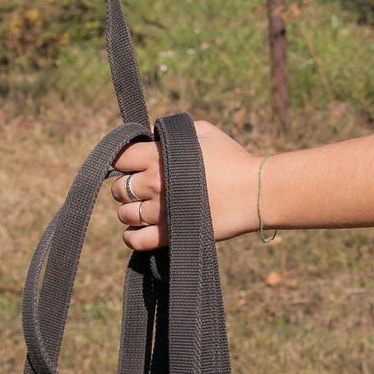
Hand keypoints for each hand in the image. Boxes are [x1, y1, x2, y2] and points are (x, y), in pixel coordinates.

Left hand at [106, 121, 262, 250]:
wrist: (255, 192)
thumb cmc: (232, 159)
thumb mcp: (204, 133)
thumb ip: (173, 132)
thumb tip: (153, 136)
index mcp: (159, 157)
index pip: (120, 157)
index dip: (123, 159)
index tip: (131, 162)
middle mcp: (155, 184)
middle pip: (119, 188)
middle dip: (126, 185)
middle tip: (140, 186)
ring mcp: (161, 212)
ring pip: (125, 214)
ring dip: (129, 210)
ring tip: (143, 207)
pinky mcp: (171, 234)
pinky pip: (137, 241)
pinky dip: (131, 236)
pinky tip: (137, 230)